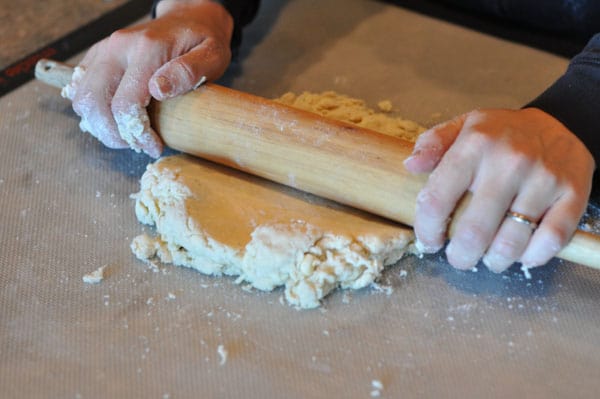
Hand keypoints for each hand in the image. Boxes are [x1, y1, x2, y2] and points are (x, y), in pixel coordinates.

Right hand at [61, 0, 233, 157]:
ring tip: (126, 134)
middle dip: (112, 133)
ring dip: (99, 124)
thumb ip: (188, 71)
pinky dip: (92, 109)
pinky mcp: (98, 55)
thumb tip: (159, 89)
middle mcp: (119, 47)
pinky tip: (114, 118)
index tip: (153, 146)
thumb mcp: (211, 55)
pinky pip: (80, 87)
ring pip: (82, 97)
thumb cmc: (202, 40)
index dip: (137, 133)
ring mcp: (105, 49)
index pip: (126, 103)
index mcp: (147, 49)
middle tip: (135, 144)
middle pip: (94, 101)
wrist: (188, 18)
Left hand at [404, 108, 594, 271]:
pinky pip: (550, 240)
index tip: (429, 241)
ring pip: (511, 243)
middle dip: (460, 255)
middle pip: (474, 231)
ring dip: (494, 261)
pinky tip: (521, 254)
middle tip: (459, 257)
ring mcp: (543, 179)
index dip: (427, 230)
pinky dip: (532, 257)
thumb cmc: (502, 134)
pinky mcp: (572, 194)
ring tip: (488, 257)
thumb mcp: (463, 126)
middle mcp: (509, 162)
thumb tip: (411, 165)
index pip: (437, 200)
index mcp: (474, 145)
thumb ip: (433, 143)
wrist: (562, 123)